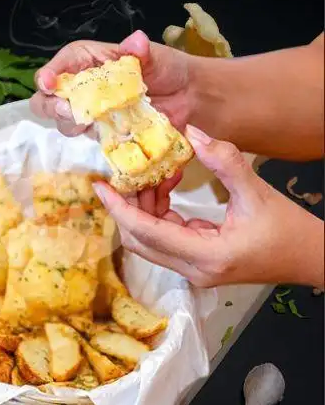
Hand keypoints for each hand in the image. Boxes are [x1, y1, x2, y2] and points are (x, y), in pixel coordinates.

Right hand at [29, 30, 193, 136]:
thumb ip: (140, 51)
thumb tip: (136, 41)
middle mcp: (82, 87)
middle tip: (68, 110)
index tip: (48, 84)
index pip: (58, 66)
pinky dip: (96, 138)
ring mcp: (90, 112)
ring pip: (64, 122)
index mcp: (87, 61)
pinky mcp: (103, 131)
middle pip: (46, 100)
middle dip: (50, 106)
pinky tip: (113, 133)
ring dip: (72, 124)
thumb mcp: (154, 56)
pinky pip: (89, 138)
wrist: (186, 96)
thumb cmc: (166, 68)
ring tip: (94, 122)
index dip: (47, 75)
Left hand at [92, 125, 324, 288]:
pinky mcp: (196, 262)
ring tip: (154, 174)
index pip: (147, 233)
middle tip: (125, 174)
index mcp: (206, 256)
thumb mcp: (257, 192)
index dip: (120, 208)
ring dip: (145, 207)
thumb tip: (191, 134)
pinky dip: (159, 212)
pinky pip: (165, 237)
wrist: (309, 258)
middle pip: (141, 240)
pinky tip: (167, 187)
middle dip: (128, 205)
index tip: (99, 186)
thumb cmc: (288, 230)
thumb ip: (224, 161)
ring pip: (151, 239)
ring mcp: (193, 269)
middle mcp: (193, 269)